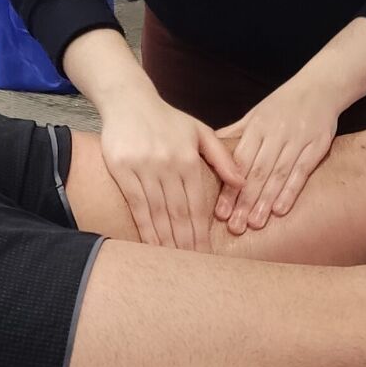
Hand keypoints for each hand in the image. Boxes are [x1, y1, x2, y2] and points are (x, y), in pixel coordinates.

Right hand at [96, 86, 243, 251]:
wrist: (129, 100)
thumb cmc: (167, 119)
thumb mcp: (200, 132)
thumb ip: (222, 158)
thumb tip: (242, 182)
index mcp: (189, 158)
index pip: (197, 203)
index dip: (201, 231)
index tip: (207, 253)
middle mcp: (168, 164)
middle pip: (178, 212)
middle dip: (186, 242)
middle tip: (192, 266)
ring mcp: (144, 167)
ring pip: (157, 211)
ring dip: (165, 239)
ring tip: (172, 262)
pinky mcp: (122, 169)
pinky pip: (135, 203)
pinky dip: (143, 226)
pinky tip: (150, 243)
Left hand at [215, 75, 341, 234]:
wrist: (320, 87)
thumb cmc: (283, 105)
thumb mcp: (256, 114)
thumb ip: (235, 135)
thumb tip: (207, 152)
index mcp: (257, 126)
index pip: (239, 162)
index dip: (229, 188)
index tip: (220, 212)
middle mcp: (275, 132)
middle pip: (257, 172)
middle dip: (244, 201)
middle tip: (235, 226)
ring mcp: (297, 139)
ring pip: (278, 174)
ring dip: (265, 201)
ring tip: (254, 223)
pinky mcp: (318, 145)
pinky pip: (302, 171)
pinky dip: (291, 191)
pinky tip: (280, 210)